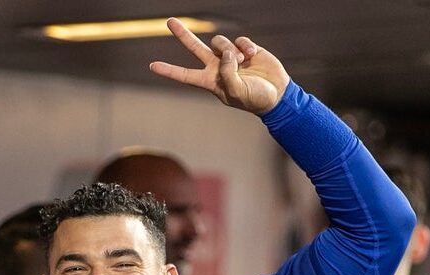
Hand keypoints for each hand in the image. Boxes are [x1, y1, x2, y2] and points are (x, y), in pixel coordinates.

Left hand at [149, 17, 289, 114]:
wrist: (277, 94)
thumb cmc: (255, 99)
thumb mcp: (237, 92)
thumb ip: (228, 74)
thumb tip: (226, 53)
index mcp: (210, 81)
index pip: (185, 75)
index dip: (169, 70)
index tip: (152, 66)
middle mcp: (217, 67)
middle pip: (195, 48)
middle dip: (183, 34)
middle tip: (170, 21)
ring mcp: (230, 56)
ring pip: (220, 41)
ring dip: (231, 50)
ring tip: (243, 61)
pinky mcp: (245, 48)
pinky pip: (240, 40)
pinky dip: (247, 47)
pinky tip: (253, 56)